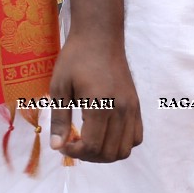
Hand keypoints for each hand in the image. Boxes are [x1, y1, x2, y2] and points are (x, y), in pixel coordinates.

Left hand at [47, 32, 142, 162]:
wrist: (99, 36)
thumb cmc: (75, 58)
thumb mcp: (59, 86)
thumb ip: (59, 118)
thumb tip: (57, 146)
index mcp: (100, 105)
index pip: (92, 147)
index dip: (75, 152)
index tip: (62, 145)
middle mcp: (121, 110)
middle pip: (109, 153)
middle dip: (88, 156)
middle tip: (73, 144)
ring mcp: (132, 108)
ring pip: (125, 150)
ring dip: (105, 153)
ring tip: (88, 141)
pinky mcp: (136, 105)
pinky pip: (136, 137)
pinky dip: (121, 143)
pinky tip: (104, 133)